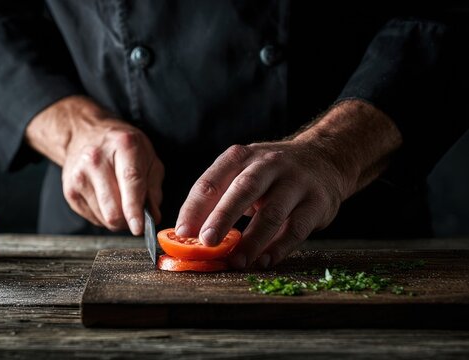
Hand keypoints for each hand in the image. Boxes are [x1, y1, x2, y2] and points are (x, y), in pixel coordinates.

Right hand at [25, 96, 163, 234]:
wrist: (84, 133)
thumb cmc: (121, 146)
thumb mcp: (148, 156)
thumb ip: (154, 187)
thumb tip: (153, 216)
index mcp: (123, 146)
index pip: (130, 182)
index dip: (135, 209)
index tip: (139, 227)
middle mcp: (96, 159)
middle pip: (113, 208)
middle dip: (128, 220)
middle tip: (136, 216)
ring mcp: (79, 175)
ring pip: (103, 218)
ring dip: (117, 219)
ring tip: (120, 202)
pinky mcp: (70, 191)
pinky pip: (93, 218)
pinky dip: (104, 216)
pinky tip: (106, 199)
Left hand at [174, 100, 401, 268]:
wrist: (324, 158)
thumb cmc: (270, 175)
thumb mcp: (242, 174)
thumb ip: (217, 198)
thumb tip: (185, 234)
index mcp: (240, 157)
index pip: (211, 180)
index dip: (194, 207)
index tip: (181, 232)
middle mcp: (268, 164)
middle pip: (243, 189)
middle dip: (222, 216)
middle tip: (205, 241)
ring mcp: (295, 181)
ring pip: (272, 212)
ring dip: (252, 240)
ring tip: (236, 261)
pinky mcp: (317, 202)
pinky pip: (297, 227)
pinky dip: (279, 247)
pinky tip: (265, 261)